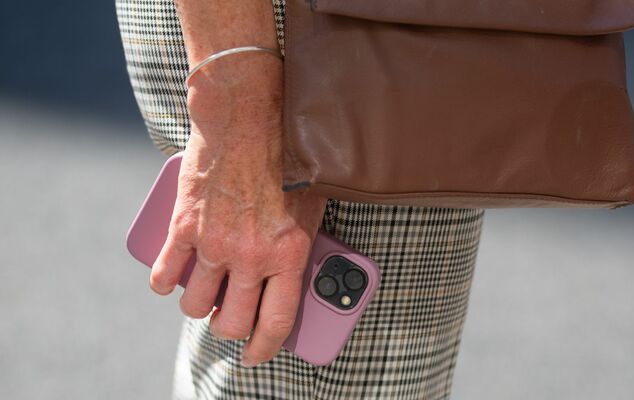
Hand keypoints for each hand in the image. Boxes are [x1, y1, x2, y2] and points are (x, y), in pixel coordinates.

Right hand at [149, 53, 327, 366]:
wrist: (246, 121)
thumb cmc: (286, 161)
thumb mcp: (311, 209)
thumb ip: (299, 248)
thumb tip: (294, 282)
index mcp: (287, 254)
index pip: (275, 321)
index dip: (264, 348)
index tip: (255, 356)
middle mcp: (250, 255)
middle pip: (231, 321)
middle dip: (228, 328)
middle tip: (229, 319)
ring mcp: (213, 243)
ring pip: (194, 304)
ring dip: (198, 305)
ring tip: (205, 292)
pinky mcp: (183, 227)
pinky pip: (163, 275)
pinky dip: (164, 282)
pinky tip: (170, 278)